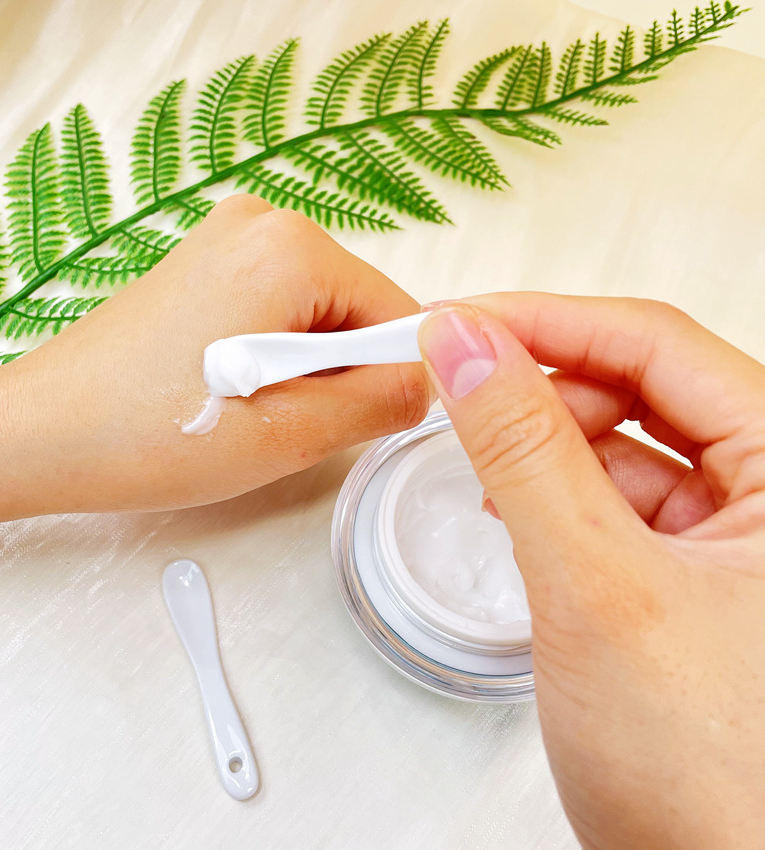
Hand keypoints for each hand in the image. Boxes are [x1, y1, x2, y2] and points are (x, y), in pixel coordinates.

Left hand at [0, 195, 429, 525]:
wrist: (39, 433)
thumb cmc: (152, 435)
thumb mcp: (290, 433)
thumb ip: (381, 400)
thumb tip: (430, 381)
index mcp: (290, 247)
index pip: (398, 315)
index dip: (387, 381)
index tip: (341, 423)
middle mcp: (262, 221)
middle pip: (357, 311)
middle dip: (338, 375)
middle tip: (277, 419)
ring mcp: (228, 237)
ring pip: (320, 316)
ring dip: (303, 371)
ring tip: (242, 405)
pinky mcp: (206, 263)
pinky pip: (280, 311)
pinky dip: (273, 355)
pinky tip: (225, 385)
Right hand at [418, 294, 764, 847]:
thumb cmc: (714, 780)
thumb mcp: (595, 587)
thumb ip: (524, 452)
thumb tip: (468, 347)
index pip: (659, 345)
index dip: (549, 321)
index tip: (464, 320)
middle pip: (644, 383)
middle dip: (544, 379)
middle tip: (460, 383)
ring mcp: (733, 535)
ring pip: (625, 440)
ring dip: (545, 435)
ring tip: (482, 452)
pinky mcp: (690, 573)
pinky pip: (615, 496)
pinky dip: (556, 487)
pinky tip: (515, 499)